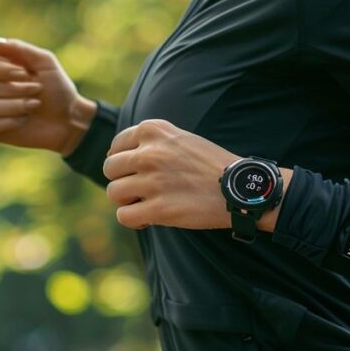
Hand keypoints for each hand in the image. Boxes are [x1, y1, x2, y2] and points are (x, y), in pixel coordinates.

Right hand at [0, 37, 96, 155]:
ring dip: (11, 106)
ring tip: (34, 106)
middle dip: (10, 89)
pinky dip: (4, 123)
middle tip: (36, 90)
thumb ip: (18, 48)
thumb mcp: (44, 62)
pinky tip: (22, 121)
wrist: (69, 119)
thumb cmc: (57, 88)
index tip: (25, 74)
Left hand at [103, 119, 240, 229]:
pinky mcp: (159, 209)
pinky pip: (123, 216)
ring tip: (146, 202)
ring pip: (113, 193)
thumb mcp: (180, 138)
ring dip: (126, 201)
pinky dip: (133, 219)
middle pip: (109, 169)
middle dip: (122, 180)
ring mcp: (153, 181)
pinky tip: (149, 218)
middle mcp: (150, 153)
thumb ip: (150, 142)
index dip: (124, 162)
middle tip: (141, 190)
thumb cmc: (209, 164)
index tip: (138, 172)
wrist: (239, 187)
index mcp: (153, 130)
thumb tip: (114, 155)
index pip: (116, 146)